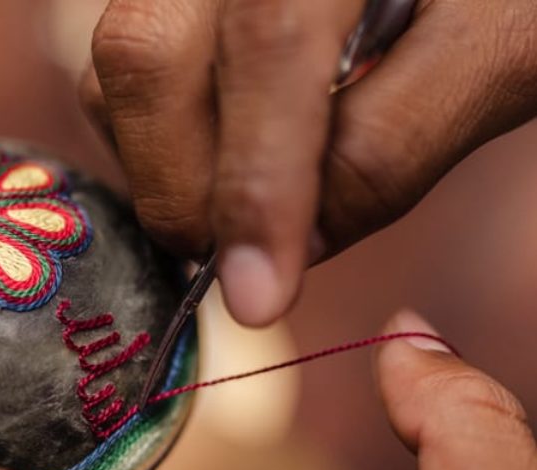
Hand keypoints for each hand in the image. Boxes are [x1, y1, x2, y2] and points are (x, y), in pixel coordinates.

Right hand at [79, 0, 536, 325]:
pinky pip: (117, 73)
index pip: (269, 46)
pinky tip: (223, 158)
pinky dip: (154, 140)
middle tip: (238, 262)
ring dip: (161, 166)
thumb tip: (297, 246)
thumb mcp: (494, 52)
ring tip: (244, 202)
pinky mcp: (166, 0)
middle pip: (146, 54)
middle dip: (179, 187)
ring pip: (116, 69)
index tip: (257, 298)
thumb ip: (396, 141)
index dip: (256, 182)